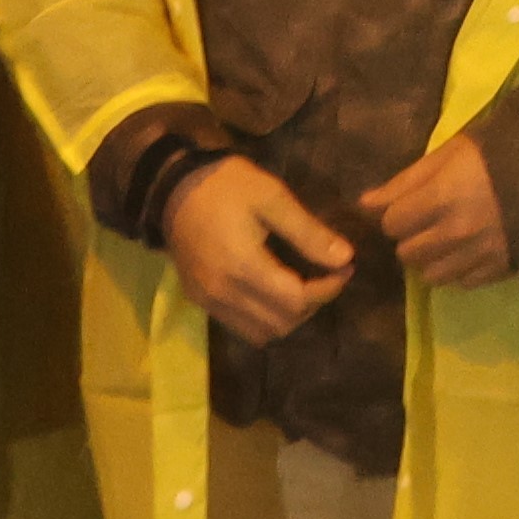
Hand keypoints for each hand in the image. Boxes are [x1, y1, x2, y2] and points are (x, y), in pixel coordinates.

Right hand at [157, 158, 354, 342]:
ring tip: (303, 286)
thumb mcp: (272, 197)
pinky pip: (240, 326)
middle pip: (281, 323)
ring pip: (261, 333)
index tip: (345, 269)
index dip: (328, 290)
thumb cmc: (227, 186)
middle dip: (312, 304)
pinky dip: (264, 318)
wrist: (173, 187)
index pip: (296, 301)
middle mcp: (223, 293)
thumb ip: (308, 232)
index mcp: (243, 266)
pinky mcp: (200, 300)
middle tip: (327, 276)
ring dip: (289, 317)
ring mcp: (208, 301)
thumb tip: (345, 258)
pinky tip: (275, 291)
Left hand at [357, 134, 512, 288]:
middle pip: (407, 253)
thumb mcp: (449, 153)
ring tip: (447, 240)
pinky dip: (460, 270)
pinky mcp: (500, 268)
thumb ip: (405, 181)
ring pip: (431, 276)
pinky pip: (462, 283)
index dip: (397, 214)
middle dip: (412, 238)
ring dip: (433, 259)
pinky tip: (470, 250)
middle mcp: (456, 232)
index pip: (392, 223)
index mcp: (441, 196)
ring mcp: (479, 254)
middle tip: (428, 223)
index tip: (411, 206)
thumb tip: (364, 203)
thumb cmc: (497, 152)